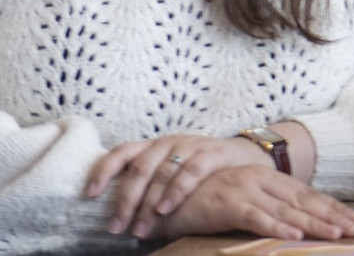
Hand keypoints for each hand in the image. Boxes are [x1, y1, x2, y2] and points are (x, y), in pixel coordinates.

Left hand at [87, 133, 271, 238]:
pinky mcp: (211, 152)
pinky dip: (175, 191)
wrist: (245, 157)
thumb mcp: (173, 171)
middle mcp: (169, 142)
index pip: (121, 152)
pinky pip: (189, 172)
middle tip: (116, 227)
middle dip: (125, 201)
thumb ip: (150, 184)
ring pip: (161, 173)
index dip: (103, 171)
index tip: (90, 195)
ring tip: (140, 228)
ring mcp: (191, 145)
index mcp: (154, 145)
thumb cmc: (201, 171)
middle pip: (139, 168)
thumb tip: (119, 215)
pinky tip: (165, 209)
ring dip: (148, 203)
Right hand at [157, 165, 353, 240]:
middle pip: (302, 200)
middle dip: (330, 215)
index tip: (352, 219)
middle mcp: (260, 179)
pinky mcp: (227, 203)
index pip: (306, 193)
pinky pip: (256, 217)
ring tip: (334, 234)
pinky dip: (276, 227)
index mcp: (267, 177)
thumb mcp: (245, 198)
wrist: (167, 195)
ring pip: (286, 210)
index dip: (331, 206)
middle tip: (352, 229)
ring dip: (313, 223)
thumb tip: (301, 221)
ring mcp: (244, 189)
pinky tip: (294, 236)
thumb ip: (270, 205)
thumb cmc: (208, 199)